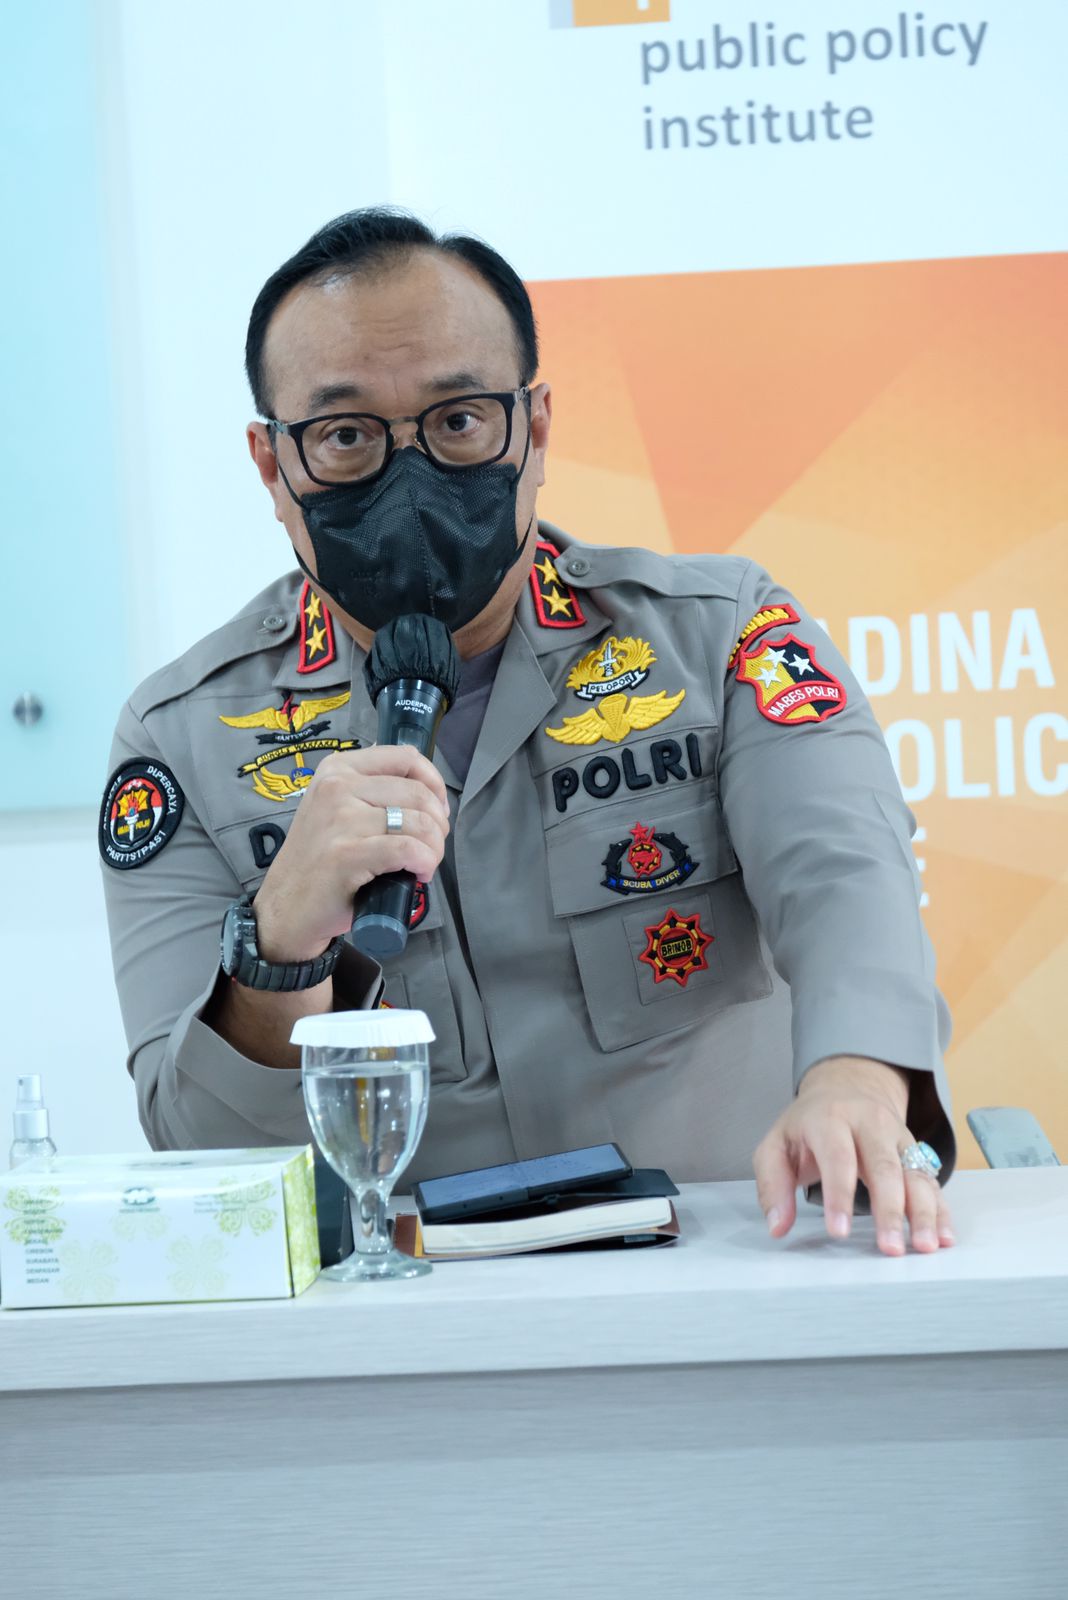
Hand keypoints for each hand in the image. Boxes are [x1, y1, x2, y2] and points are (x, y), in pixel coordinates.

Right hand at [252, 745, 449, 962]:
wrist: (286, 907)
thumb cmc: (318, 861)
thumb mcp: (336, 808)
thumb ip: (371, 791)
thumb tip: (426, 792)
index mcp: (338, 769)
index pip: (406, 758)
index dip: (434, 784)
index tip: (436, 810)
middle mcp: (337, 786)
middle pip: (418, 793)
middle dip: (438, 824)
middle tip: (430, 847)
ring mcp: (341, 819)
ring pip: (420, 822)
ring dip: (434, 848)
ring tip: (424, 863)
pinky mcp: (348, 854)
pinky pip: (409, 849)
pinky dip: (425, 863)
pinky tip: (419, 874)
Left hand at [753, 1056, 954, 1256]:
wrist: (846, 1087)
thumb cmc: (807, 1126)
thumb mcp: (776, 1146)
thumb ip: (772, 1186)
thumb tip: (777, 1227)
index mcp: (830, 1118)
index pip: (837, 1157)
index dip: (839, 1195)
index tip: (839, 1232)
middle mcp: (870, 1123)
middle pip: (884, 1167)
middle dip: (890, 1210)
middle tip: (890, 1249)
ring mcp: (898, 1136)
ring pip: (915, 1174)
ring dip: (924, 1212)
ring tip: (925, 1246)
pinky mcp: (916, 1151)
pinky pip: (932, 1180)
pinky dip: (941, 1209)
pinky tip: (944, 1236)